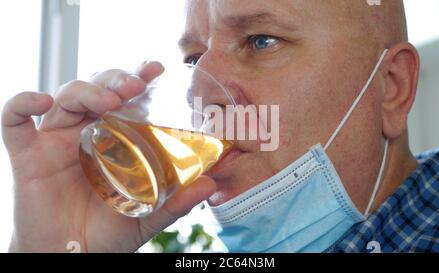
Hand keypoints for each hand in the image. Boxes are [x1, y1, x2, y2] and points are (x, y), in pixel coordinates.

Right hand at [2, 62, 215, 252]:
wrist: (70, 256)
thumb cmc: (107, 233)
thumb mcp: (146, 216)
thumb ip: (176, 202)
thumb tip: (210, 185)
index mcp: (112, 139)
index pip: (124, 98)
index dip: (137, 77)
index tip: (156, 69)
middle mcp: (84, 132)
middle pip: (96, 88)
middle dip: (115, 78)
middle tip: (136, 86)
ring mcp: (54, 140)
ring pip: (65, 96)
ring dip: (86, 89)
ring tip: (109, 99)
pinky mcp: (26, 154)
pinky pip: (14, 121)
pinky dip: (21, 103)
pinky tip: (41, 101)